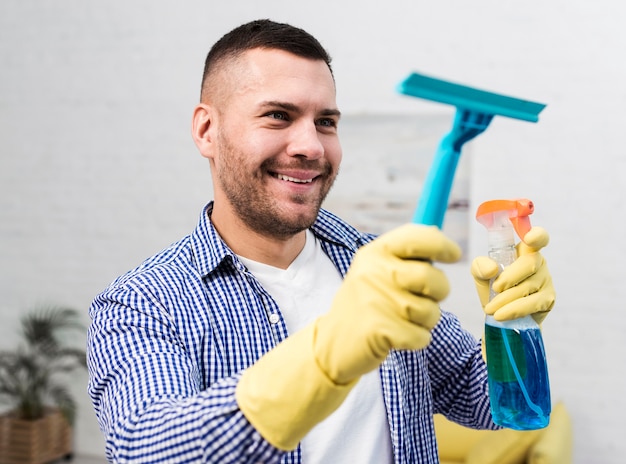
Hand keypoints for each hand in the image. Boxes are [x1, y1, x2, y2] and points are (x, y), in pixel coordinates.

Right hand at [236, 223, 460, 449]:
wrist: (332, 343)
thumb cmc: (365, 303)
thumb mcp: (375, 269)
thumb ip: (404, 255)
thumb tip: (438, 236)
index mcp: (375, 252)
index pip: (418, 238)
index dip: (442, 245)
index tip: (454, 254)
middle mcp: (375, 272)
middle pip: (431, 278)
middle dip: (439, 291)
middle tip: (426, 297)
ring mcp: (376, 301)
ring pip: (431, 311)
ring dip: (425, 321)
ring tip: (403, 320)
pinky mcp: (380, 330)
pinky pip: (422, 336)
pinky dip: (416, 340)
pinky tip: (397, 337)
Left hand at [471, 226, 554, 323]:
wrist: (499, 315)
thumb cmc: (493, 288)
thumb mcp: (480, 275)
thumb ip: (480, 267)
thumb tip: (492, 269)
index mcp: (524, 250)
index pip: (538, 238)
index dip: (537, 236)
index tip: (530, 238)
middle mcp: (539, 262)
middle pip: (529, 263)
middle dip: (509, 277)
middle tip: (495, 288)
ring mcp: (546, 281)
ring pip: (528, 286)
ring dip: (506, 299)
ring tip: (490, 309)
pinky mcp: (548, 299)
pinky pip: (532, 304)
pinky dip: (514, 310)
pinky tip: (500, 315)